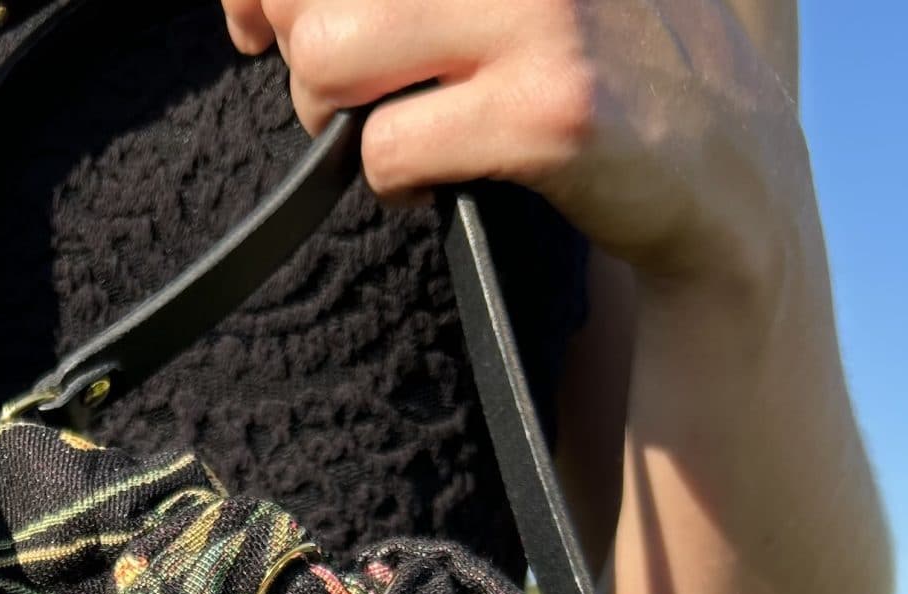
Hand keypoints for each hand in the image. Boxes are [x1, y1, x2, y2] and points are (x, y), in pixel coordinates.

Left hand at [220, 0, 802, 292]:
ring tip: (391, 129)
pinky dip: (392, 184)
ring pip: (328, 57)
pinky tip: (440, 178)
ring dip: (332, 117)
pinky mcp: (548, 109)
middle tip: (351, 91)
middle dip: (302, 53)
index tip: (256, 22)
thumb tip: (265, 1)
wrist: (729, 168)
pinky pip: (385, 150)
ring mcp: (540, 12)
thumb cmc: (601, 60)